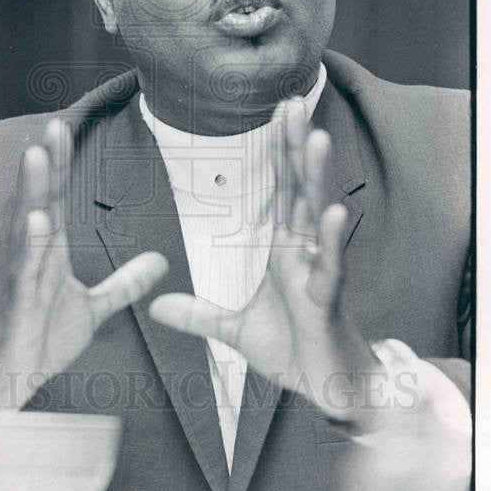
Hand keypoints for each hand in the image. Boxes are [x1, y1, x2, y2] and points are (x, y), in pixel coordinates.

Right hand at [0, 118, 167, 409]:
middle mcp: (33, 259)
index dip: (62, 166)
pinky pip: (24, 272)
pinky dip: (31, 245)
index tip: (63, 128)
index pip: (57, 201)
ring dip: (33, 192)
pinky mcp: (18, 307)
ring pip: (27, 228)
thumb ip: (124, 283)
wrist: (8, 383)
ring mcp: (23, 281)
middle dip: (47, 165)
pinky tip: (37, 219)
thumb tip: (160, 260)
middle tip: (53, 126)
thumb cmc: (40, 339)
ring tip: (37, 156)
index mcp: (49, 254)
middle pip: (41, 202)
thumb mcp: (93, 309)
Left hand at [149, 98, 378, 423]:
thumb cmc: (293, 349)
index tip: (275, 112)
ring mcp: (318, 271)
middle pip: (297, 189)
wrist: (326, 387)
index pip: (279, 191)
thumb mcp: (234, 329)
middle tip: (292, 103)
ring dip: (317, 178)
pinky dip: (331, 240)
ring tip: (315, 138)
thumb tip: (156, 305)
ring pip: (317, 215)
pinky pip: (331, 265)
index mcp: (283, 249)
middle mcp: (302, 251)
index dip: (276, 153)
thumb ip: (198, 314)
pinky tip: (334, 214)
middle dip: (294, 146)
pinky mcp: (328, 299)